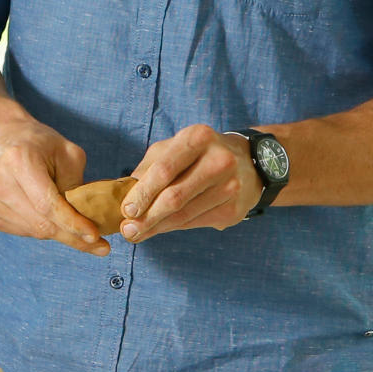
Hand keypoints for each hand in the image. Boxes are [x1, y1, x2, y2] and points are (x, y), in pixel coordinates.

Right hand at [0, 121, 107, 256]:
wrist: (1, 141)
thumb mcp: (67, 152)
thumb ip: (77, 184)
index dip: (72, 223)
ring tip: (80, 229)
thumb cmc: (38, 144)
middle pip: (42, 223)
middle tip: (100, 246)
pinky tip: (53, 218)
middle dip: (73, 237)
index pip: (47, 204)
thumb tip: (88, 219)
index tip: (95, 236)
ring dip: (61, 234)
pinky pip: (26, 232)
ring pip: (35, 231)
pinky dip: (45, 229)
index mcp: (19, 161)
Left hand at [120, 126, 260, 241]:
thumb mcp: (174, 147)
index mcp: (199, 138)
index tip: (126, 210)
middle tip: (128, 230)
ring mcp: (230, 186)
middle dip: (147, 217)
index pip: (164, 170)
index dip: (143, 193)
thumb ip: (150, 167)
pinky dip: (175, 228)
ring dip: (157, 227)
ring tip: (137, 233)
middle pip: (175, 197)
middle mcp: (219, 160)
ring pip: (185, 215)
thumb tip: (125, 195)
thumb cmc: (199, 154)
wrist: (248, 163)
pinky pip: (196, 223)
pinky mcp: (235, 209)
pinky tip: (161, 228)